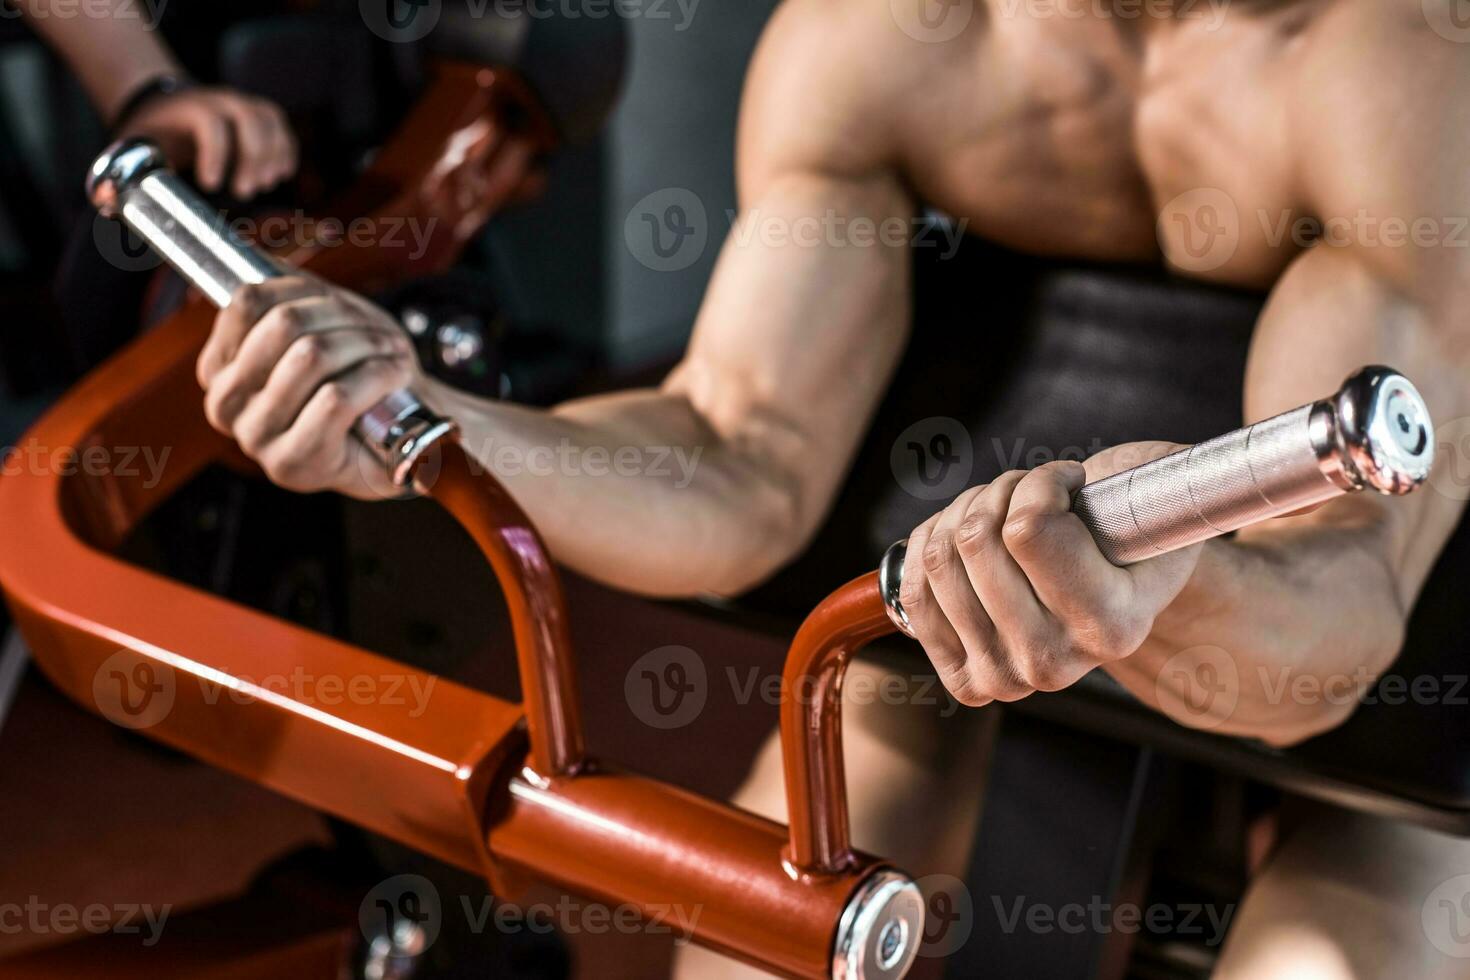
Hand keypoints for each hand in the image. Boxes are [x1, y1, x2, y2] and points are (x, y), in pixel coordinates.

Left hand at [118, 87, 297, 199]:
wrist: (163, 105)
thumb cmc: (150, 133)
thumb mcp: (133, 145)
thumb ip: (123, 172)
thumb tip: (109, 202)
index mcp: (187, 107)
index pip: (210, 122)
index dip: (216, 154)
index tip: (212, 186)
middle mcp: (219, 100)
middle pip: (250, 119)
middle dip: (253, 158)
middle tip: (245, 191)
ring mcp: (242, 104)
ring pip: (271, 120)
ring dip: (274, 155)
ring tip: (265, 185)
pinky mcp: (259, 115)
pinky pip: (282, 128)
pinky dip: (286, 152)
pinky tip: (280, 174)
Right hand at [198, 276, 424, 499]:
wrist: (399, 441)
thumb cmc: (359, 380)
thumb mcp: (324, 327)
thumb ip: (289, 294)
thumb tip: (262, 258)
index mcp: (219, 369)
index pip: (248, 302)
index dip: (306, 291)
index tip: (342, 304)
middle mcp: (225, 406)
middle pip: (283, 324)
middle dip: (345, 318)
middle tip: (381, 334)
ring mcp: (254, 439)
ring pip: (311, 356)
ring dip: (368, 345)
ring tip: (392, 353)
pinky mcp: (292, 464)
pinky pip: (335, 397)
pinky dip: (378, 375)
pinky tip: (396, 375)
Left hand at [901, 444, 1202, 706]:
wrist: (1117, 589)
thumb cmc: (1135, 529)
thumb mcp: (1154, 493)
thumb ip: (1145, 489)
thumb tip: (1128, 475)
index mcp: (1115, 627)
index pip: (1027, 530)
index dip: (1043, 483)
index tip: (1073, 483)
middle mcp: (1056, 665)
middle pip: (976, 539)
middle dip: (1005, 492)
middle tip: (1037, 496)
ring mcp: (1005, 679)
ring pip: (942, 554)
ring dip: (969, 512)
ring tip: (1010, 517)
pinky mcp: (965, 678)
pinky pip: (913, 587)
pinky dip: (933, 543)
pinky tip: (969, 541)